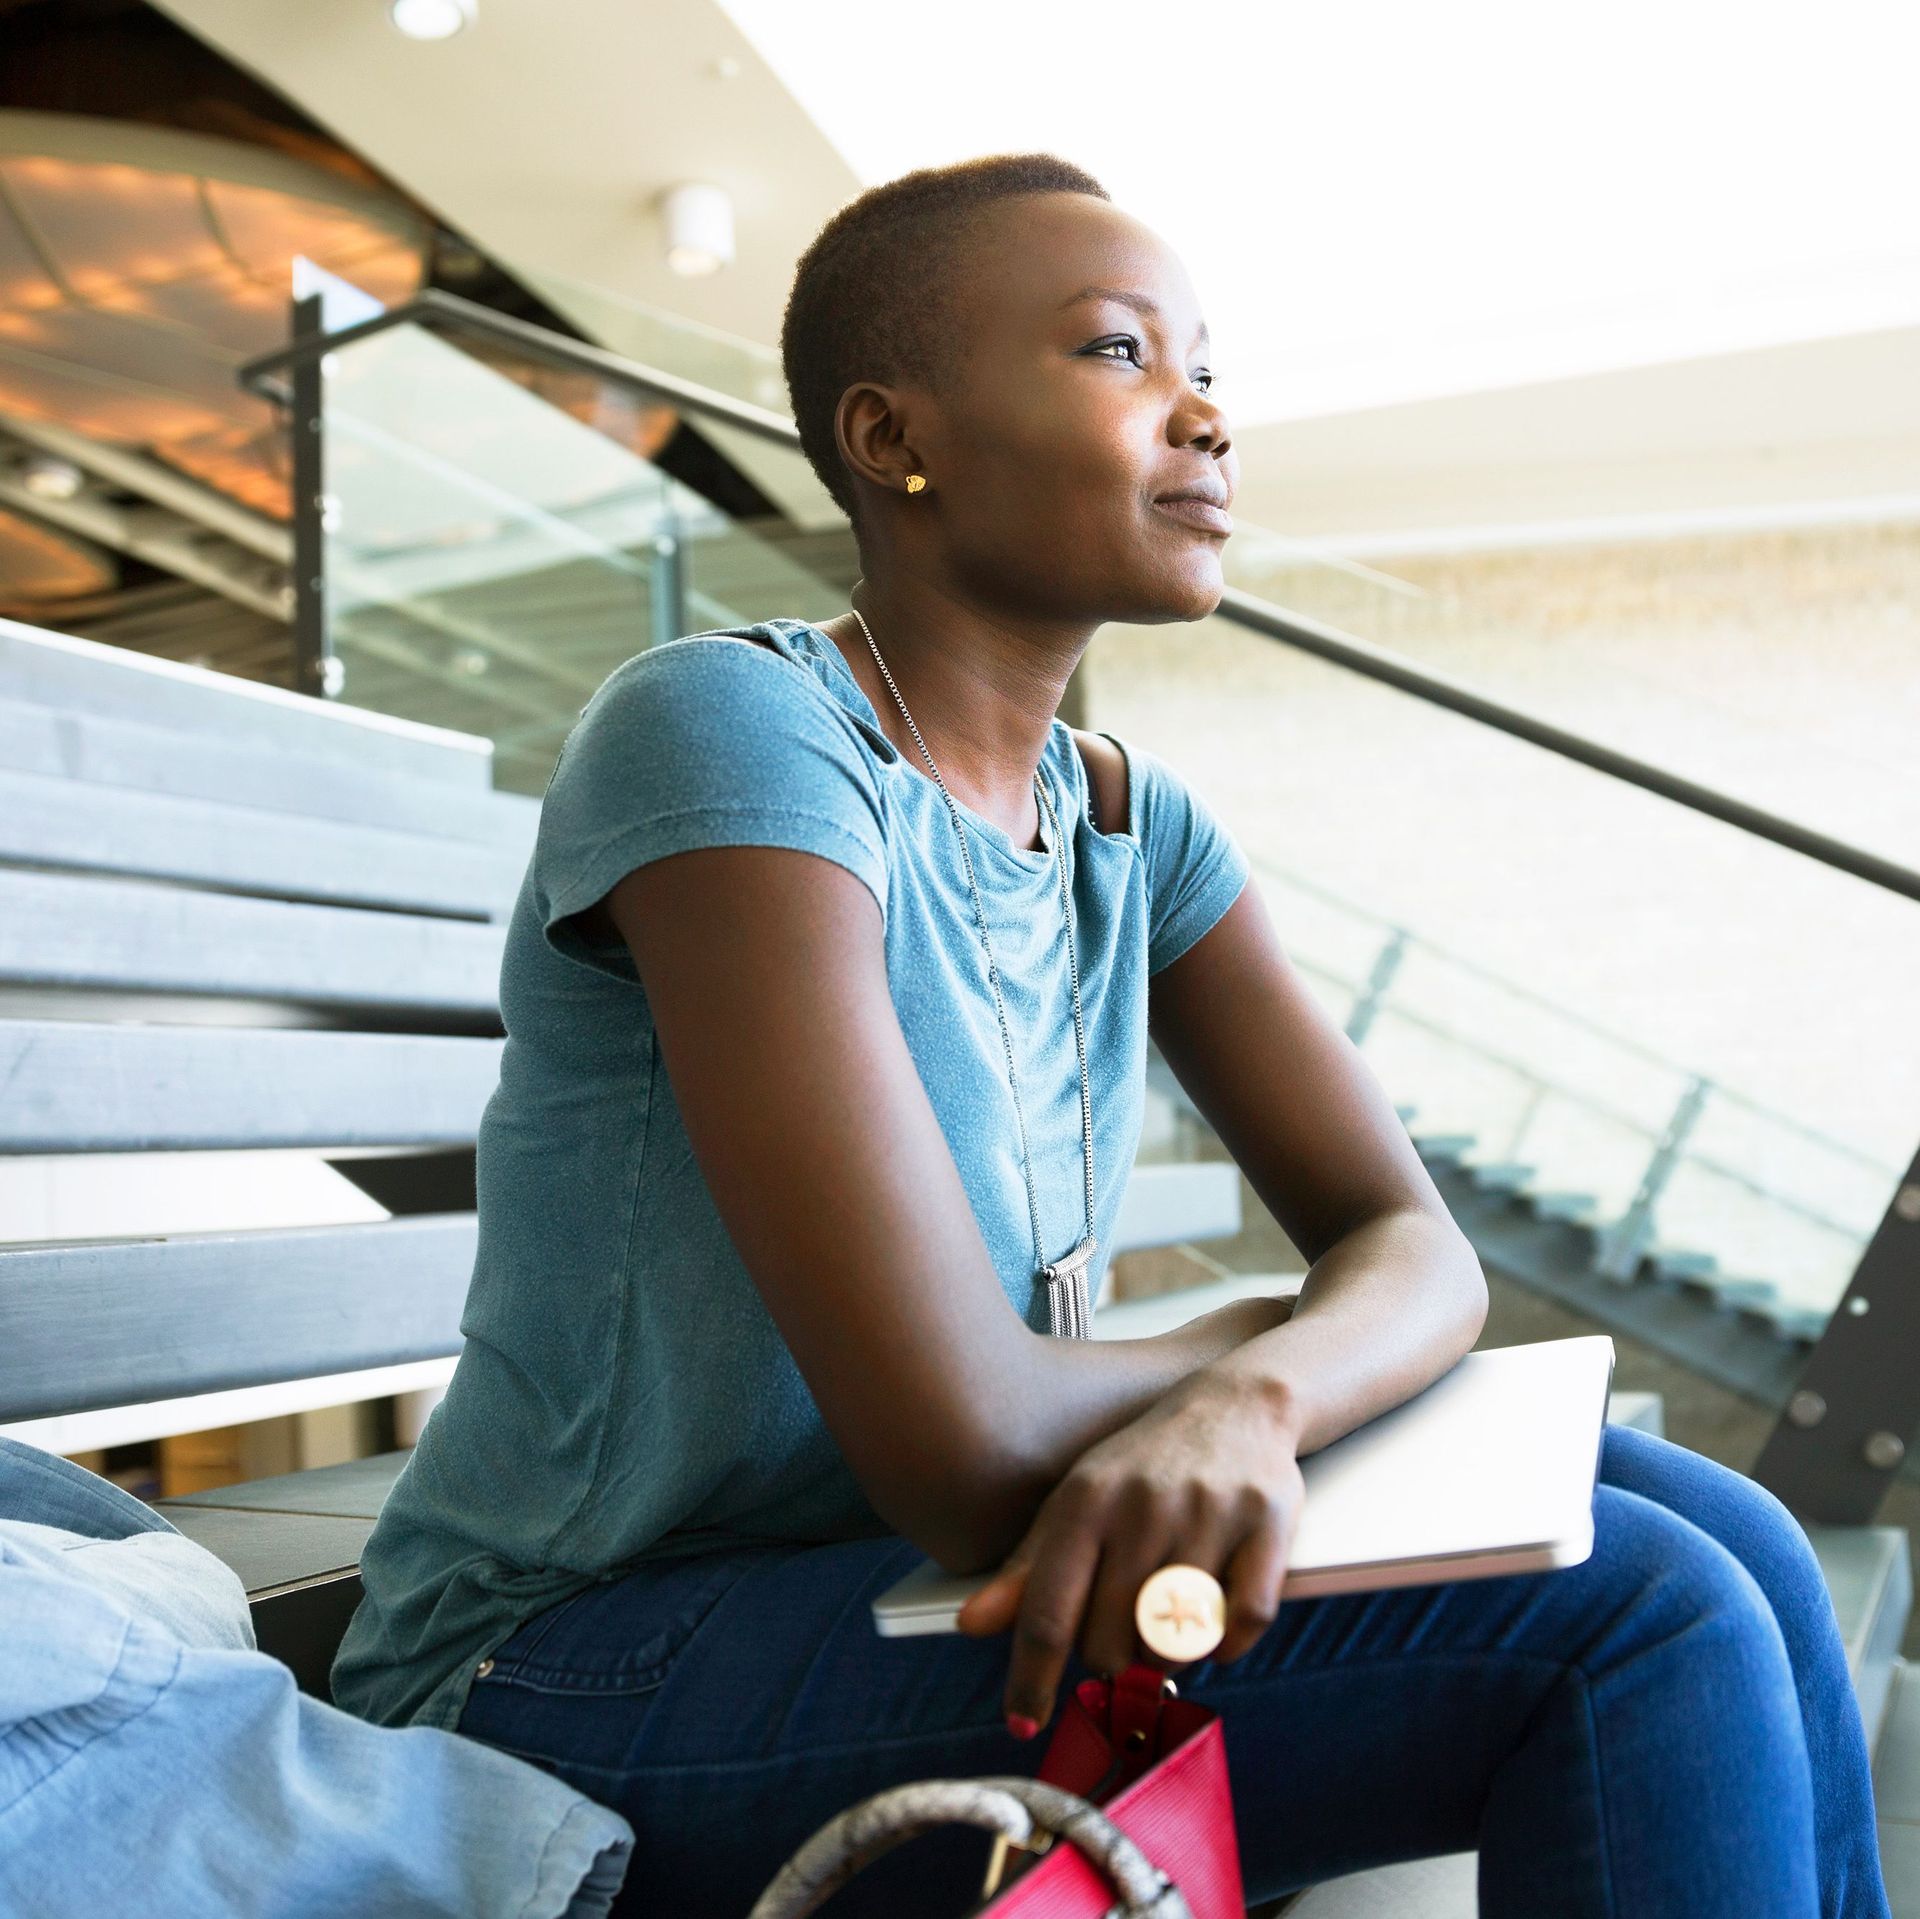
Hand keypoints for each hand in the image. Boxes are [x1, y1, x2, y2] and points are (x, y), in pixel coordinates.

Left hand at [955, 1367, 1304, 1735]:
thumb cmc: (1143, 1466)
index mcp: (1086, 1500)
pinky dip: (1227, 1642)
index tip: (1023, 1722)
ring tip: (1162, 1624)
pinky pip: (1243, 1622)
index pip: (1047, 1612)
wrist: (1236, 1405)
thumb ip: (1028, 1568)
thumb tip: (969, 1626)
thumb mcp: (1077, 1501)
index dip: (1030, 1678)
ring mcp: (1208, 1513)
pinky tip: (1213, 1622)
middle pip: (1110, 1640)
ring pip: (1176, 1642)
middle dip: (1108, 1659)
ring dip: (1165, 1656)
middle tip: (1119, 1636)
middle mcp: (1144, 1505)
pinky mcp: (1267, 1523)